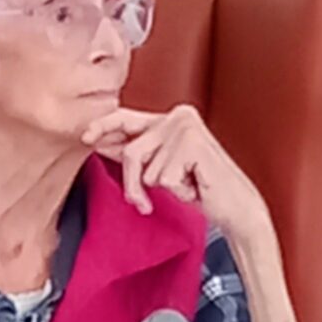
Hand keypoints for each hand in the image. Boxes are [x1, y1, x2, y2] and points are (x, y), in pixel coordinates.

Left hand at [82, 104, 269, 242]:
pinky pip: (162, 179)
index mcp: (171, 117)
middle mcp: (178, 116)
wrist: (236, 206)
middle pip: (132, 152)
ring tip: (184, 188)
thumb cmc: (199, 187)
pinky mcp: (191, 146)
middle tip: (141, 202)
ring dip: (158, 190)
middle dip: (132, 182)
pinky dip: (177, 191)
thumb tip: (100, 143)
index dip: (103, 128)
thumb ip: (136, 152)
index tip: (85, 138)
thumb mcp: (161, 167)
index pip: (127, 118)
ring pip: (145, 170)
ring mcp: (185, 128)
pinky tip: (195, 187)